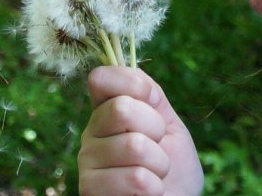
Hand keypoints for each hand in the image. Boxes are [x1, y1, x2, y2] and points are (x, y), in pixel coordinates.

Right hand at [78, 66, 203, 194]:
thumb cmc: (174, 170)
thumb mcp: (171, 126)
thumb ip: (153, 98)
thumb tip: (138, 80)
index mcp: (107, 112)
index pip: (101, 79)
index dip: (136, 86)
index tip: (154, 104)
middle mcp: (91, 134)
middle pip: (122, 109)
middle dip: (156, 129)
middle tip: (158, 148)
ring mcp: (87, 163)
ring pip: (134, 146)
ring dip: (160, 165)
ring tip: (156, 176)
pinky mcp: (89, 190)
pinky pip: (136, 179)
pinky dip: (155, 188)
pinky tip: (147, 194)